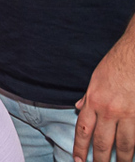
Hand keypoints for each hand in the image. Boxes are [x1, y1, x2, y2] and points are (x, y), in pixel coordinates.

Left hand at [74, 33, 134, 161]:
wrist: (134, 56)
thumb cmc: (115, 65)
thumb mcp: (94, 79)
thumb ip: (87, 97)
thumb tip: (79, 108)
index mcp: (94, 101)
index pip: (83, 130)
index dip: (80, 147)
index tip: (78, 159)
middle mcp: (109, 110)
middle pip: (103, 142)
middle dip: (99, 159)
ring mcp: (128, 114)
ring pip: (125, 144)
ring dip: (122, 159)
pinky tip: (134, 154)